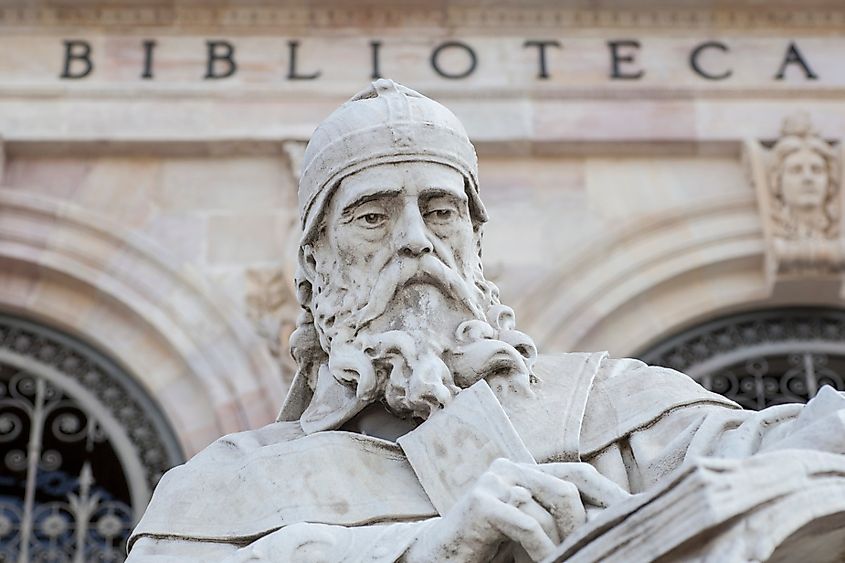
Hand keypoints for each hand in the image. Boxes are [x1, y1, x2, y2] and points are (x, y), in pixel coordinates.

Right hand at [403, 459, 629, 562]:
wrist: (437, 559)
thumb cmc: (488, 550)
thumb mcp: (531, 530)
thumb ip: (557, 518)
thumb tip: (611, 523)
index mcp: (524, 472)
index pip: (578, 473)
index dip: (608, 494)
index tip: (634, 514)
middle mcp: (509, 470)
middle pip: (567, 488)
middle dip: (584, 524)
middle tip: (590, 549)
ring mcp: (492, 482)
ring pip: (550, 508)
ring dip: (560, 544)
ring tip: (558, 560)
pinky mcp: (480, 502)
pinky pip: (527, 525)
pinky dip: (542, 550)